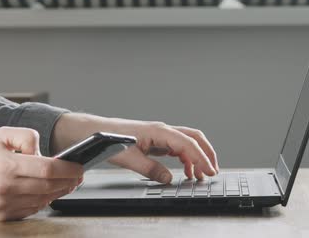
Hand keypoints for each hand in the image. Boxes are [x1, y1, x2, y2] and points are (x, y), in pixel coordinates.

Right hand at [0, 127, 83, 220]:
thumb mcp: (2, 134)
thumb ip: (27, 137)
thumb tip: (43, 153)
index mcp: (7, 166)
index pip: (47, 169)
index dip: (68, 169)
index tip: (80, 167)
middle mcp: (6, 188)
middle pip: (49, 187)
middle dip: (68, 181)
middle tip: (78, 176)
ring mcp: (3, 204)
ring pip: (42, 200)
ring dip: (58, 192)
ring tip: (67, 183)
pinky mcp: (1, 215)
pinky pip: (30, 210)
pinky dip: (43, 201)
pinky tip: (48, 192)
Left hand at [53, 113, 218, 183]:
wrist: (94, 131)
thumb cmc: (108, 139)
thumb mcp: (129, 158)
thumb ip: (150, 169)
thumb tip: (168, 178)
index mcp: (159, 131)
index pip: (188, 144)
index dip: (201, 158)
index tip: (209, 171)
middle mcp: (162, 130)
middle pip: (194, 138)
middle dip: (207, 153)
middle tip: (213, 171)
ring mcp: (159, 134)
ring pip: (187, 142)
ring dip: (197, 156)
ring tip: (200, 175)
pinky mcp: (155, 140)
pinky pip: (177, 147)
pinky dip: (186, 158)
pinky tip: (185, 170)